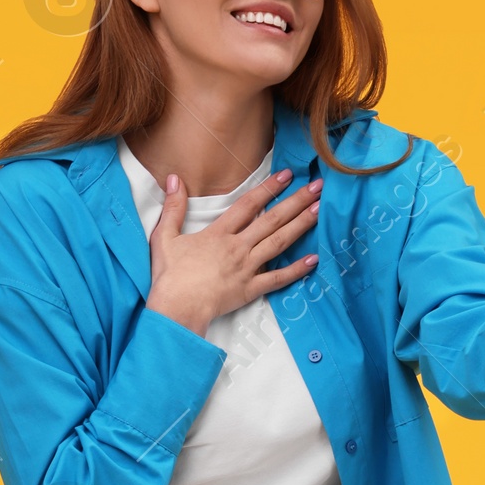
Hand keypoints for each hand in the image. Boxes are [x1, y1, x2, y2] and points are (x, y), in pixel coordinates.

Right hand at [145, 169, 320, 336]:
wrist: (176, 309)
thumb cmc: (169, 276)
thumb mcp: (164, 237)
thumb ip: (173, 207)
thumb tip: (175, 178)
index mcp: (219, 233)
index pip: (249, 204)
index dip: (268, 188)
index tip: (287, 175)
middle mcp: (238, 247)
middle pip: (272, 220)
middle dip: (296, 201)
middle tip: (318, 187)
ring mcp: (246, 269)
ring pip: (279, 243)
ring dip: (301, 226)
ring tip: (320, 211)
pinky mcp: (250, 290)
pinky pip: (277, 279)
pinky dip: (296, 270)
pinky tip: (313, 260)